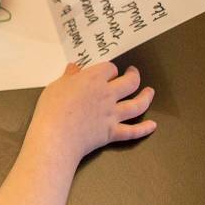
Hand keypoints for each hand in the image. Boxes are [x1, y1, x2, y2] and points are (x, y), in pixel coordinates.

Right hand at [27, 63, 155, 164]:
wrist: (56, 136)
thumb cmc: (52, 109)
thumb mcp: (56, 86)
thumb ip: (68, 77)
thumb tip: (74, 67)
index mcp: (93, 79)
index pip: (110, 68)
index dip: (110, 69)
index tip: (107, 72)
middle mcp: (108, 95)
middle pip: (130, 82)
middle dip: (134, 76)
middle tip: (134, 74)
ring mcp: (113, 115)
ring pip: (137, 105)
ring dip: (146, 97)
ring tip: (149, 92)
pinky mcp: (112, 133)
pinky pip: (133, 131)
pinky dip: (144, 129)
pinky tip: (152, 126)